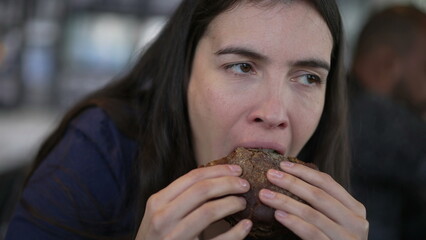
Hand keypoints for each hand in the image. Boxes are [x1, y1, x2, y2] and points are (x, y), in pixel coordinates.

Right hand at [136, 164, 252, 239]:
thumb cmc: (159, 237)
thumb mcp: (161, 214)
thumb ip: (181, 198)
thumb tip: (217, 177)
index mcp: (158, 202)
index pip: (192, 178)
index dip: (218, 170)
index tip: (237, 169)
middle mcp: (162, 218)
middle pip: (202, 190)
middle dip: (228, 183)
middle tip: (245, 185)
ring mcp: (173, 237)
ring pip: (208, 212)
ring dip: (231, 203)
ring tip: (243, 202)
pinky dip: (236, 233)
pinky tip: (246, 225)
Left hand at [259, 161, 368, 239]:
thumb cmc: (329, 239)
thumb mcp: (331, 219)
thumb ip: (319, 203)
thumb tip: (288, 176)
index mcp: (354, 208)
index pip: (327, 183)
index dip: (304, 171)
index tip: (282, 164)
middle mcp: (356, 222)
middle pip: (319, 195)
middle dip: (291, 182)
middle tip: (270, 175)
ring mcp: (349, 238)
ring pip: (312, 213)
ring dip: (285, 201)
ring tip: (265, 195)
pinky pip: (312, 232)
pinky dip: (293, 222)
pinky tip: (278, 214)